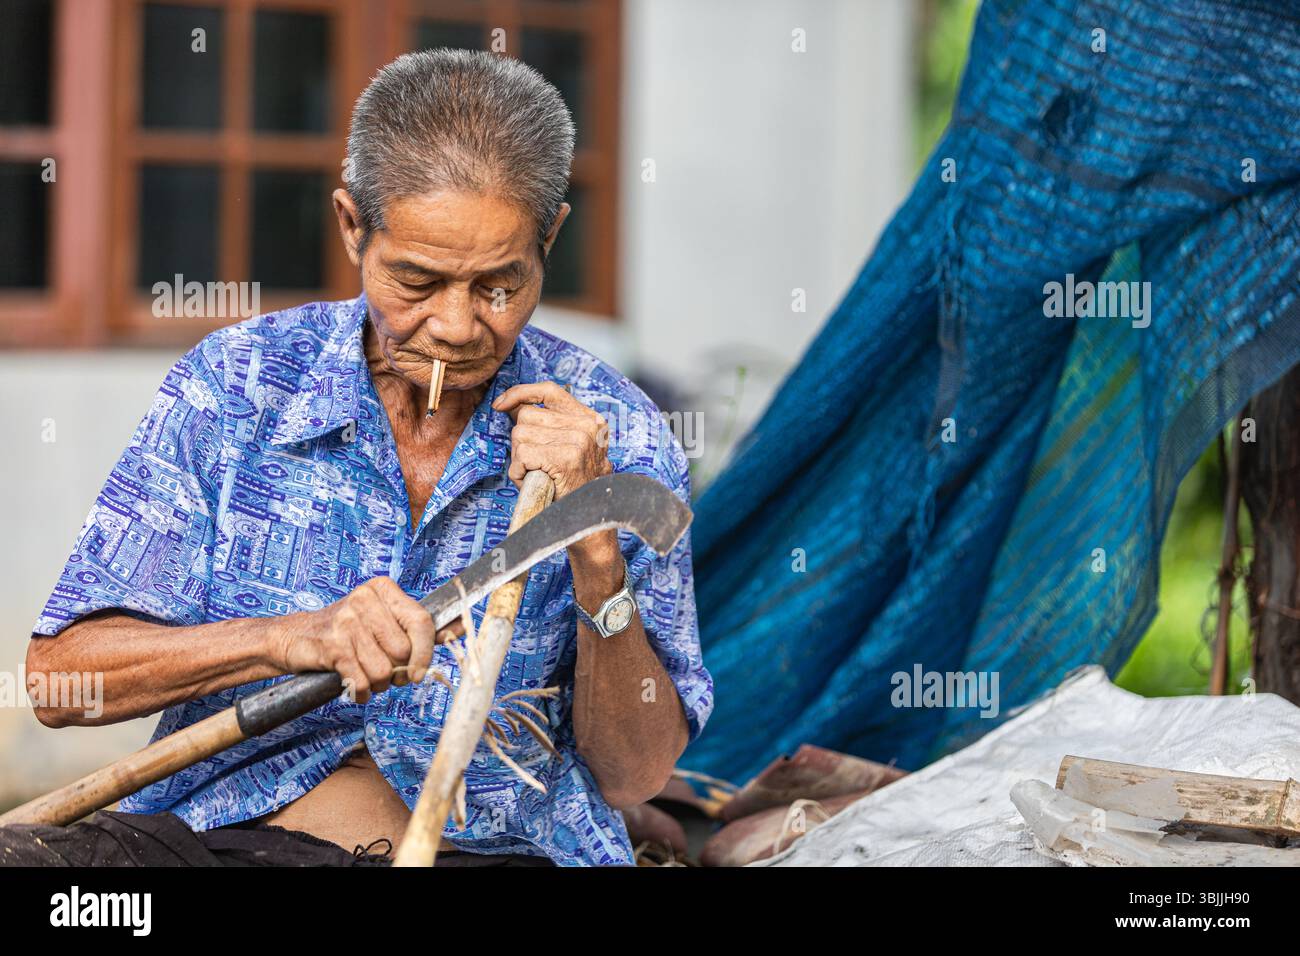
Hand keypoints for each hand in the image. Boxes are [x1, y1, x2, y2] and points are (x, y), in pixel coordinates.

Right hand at [270, 576, 441, 703]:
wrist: (293, 638)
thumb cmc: (345, 632)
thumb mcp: (381, 620)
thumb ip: (416, 627)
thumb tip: (460, 629)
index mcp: (382, 589)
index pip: (421, 620)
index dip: (426, 651)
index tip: (420, 671)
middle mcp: (365, 599)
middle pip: (403, 650)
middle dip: (397, 672)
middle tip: (384, 672)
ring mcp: (347, 621)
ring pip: (384, 670)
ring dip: (378, 683)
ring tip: (365, 674)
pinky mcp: (333, 645)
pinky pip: (362, 681)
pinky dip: (361, 692)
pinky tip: (354, 685)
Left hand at [492, 382, 613, 498]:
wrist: (590, 517)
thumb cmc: (574, 486)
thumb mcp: (572, 448)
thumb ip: (551, 426)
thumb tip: (512, 407)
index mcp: (590, 420)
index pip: (550, 391)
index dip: (521, 393)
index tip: (501, 404)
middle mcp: (587, 426)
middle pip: (528, 416)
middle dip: (521, 440)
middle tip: (535, 463)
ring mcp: (578, 441)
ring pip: (521, 434)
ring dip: (519, 458)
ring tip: (536, 473)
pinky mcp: (566, 458)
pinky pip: (522, 454)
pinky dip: (519, 470)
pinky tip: (532, 480)